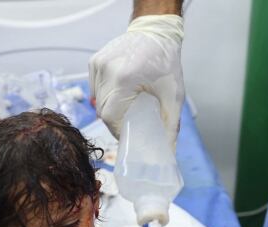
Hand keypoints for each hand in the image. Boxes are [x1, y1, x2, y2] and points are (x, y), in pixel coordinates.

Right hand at [89, 15, 183, 147]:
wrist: (156, 31)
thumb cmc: (166, 63)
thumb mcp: (173, 95)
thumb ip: (170, 125)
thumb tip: (168, 153)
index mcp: (124, 79)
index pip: (110, 116)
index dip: (117, 129)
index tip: (128, 133)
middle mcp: (107, 70)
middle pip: (102, 109)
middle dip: (114, 120)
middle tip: (129, 121)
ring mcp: (98, 64)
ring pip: (97, 99)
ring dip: (109, 107)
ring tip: (126, 105)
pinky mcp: (94, 61)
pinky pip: (95, 87)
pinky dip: (105, 94)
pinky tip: (119, 90)